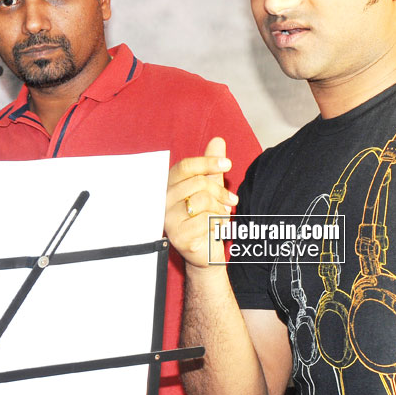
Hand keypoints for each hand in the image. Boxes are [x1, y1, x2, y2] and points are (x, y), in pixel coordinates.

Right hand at [164, 137, 237, 267]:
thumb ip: (211, 167)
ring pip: (203, 202)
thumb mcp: (210, 189)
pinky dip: (218, 225)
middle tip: (231, 200)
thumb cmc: (205, 219)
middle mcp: (164, 201)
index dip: (207, 162)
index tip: (227, 164)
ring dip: (220, 210)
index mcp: (169, 187)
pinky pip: (206, 222)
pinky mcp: (178, 237)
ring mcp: (168, 220)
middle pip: (197, 183)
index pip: (184, 167)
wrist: (205, 253)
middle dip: (220, 191)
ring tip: (222, 216)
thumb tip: (218, 141)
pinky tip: (216, 230)